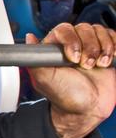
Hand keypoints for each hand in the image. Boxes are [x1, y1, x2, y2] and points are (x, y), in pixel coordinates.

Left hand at [26, 23, 115, 137]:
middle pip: (84, 28)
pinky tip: (110, 60)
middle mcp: (72, 44)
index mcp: (55, 48)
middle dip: (90, 47)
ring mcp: (89, 47)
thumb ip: (35, 58)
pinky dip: (114, 46)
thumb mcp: (44, 79)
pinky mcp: (105, 51)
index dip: (72, 41)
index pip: (64, 30)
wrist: (87, 109)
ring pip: (99, 31)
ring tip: (99, 65)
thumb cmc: (65, 96)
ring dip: (103, 48)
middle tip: (87, 65)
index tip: (74, 58)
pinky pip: (112, 36)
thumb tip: (29, 38)